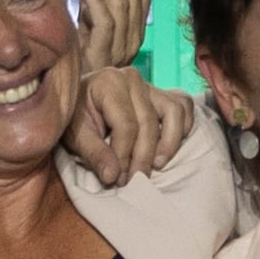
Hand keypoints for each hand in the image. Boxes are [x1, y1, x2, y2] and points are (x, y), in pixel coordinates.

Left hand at [65, 66, 195, 187]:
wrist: (81, 101)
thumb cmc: (77, 117)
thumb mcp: (76, 136)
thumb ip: (94, 154)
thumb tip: (113, 177)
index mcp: (109, 82)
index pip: (125, 125)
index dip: (124, 155)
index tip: (118, 179)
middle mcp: (132, 78)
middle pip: (148, 123)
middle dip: (143, 156)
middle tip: (134, 180)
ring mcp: (150, 84)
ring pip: (173, 112)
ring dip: (169, 142)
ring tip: (157, 165)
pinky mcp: (162, 93)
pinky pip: (183, 107)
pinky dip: (182, 127)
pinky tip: (168, 148)